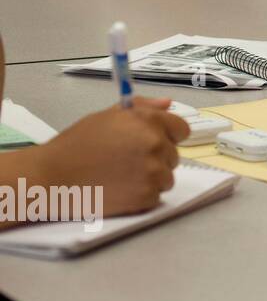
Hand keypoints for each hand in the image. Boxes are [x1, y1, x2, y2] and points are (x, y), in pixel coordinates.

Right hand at [34, 98, 188, 217]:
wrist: (51, 178)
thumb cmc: (76, 145)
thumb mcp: (107, 117)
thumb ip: (142, 108)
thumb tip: (168, 104)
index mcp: (148, 121)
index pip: (181, 129)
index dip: (167, 136)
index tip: (150, 143)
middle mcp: (156, 143)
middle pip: (173, 155)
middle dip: (155, 158)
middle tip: (125, 161)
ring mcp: (153, 171)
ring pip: (167, 177)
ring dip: (150, 178)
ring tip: (120, 176)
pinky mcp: (147, 196)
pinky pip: (155, 196)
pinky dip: (141, 196)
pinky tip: (118, 190)